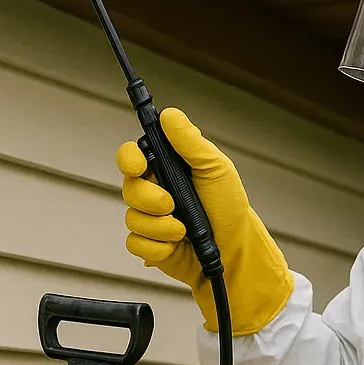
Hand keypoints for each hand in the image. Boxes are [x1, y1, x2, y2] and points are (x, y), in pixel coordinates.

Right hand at [116, 108, 292, 334]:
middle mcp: (153, 191)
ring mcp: (150, 219)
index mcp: (166, 168)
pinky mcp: (149, 245)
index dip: (128, 158)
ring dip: (160, 226)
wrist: (235, 250)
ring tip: (183, 230)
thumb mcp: (215, 168)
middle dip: (149, 199)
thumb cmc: (227, 206)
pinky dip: (158, 246)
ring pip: (131, 218)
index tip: (138, 165)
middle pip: (128, 188)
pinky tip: (176, 245)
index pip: (132, 156)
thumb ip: (190, 142)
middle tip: (172, 205)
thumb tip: (169, 114)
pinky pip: (136, 244)